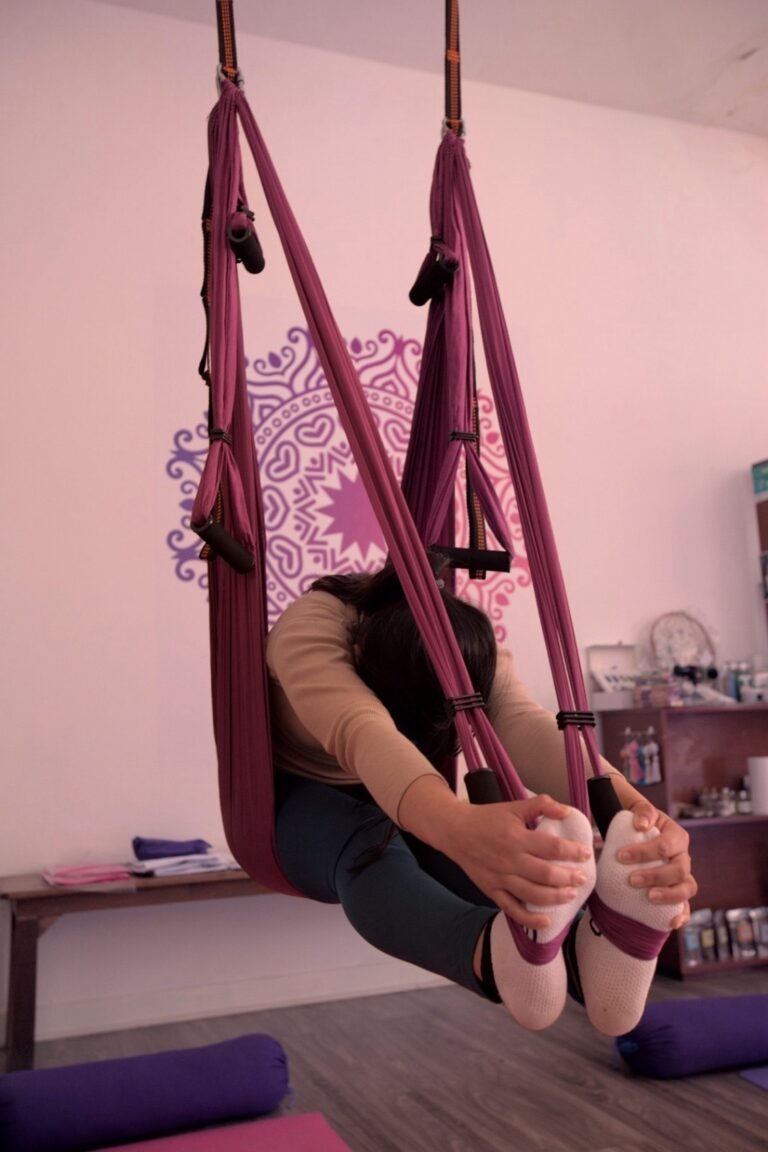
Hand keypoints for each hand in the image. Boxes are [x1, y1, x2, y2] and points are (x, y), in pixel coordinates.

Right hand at [439, 793, 594, 930]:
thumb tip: (566, 811)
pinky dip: (529, 919)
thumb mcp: (513, 806)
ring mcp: (500, 878)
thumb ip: (541, 805)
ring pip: (533, 894)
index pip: (551, 847)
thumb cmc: (487, 818)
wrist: (455, 831)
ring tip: (571, 894)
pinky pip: (512, 909)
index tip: (585, 854)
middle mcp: (510, 860)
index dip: (571, 852)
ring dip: (555, 897)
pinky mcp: (492, 891)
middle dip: (568, 877)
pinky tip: (546, 921)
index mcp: (516, 837)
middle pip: (545, 873)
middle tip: (582, 878)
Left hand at [616, 800, 697, 928]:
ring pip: (688, 888)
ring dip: (670, 895)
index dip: (644, 852)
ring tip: (650, 897)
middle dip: (655, 876)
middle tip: (631, 879)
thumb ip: (642, 810)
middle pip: (678, 869)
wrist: (635, 834)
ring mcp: (683, 875)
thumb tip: (641, 824)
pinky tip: (672, 923)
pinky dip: (683, 915)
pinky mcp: (678, 891)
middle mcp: (683, 857)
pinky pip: (686, 905)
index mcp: (676, 836)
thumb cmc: (636, 823)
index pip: (665, 845)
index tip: (620, 856)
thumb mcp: (639, 810)